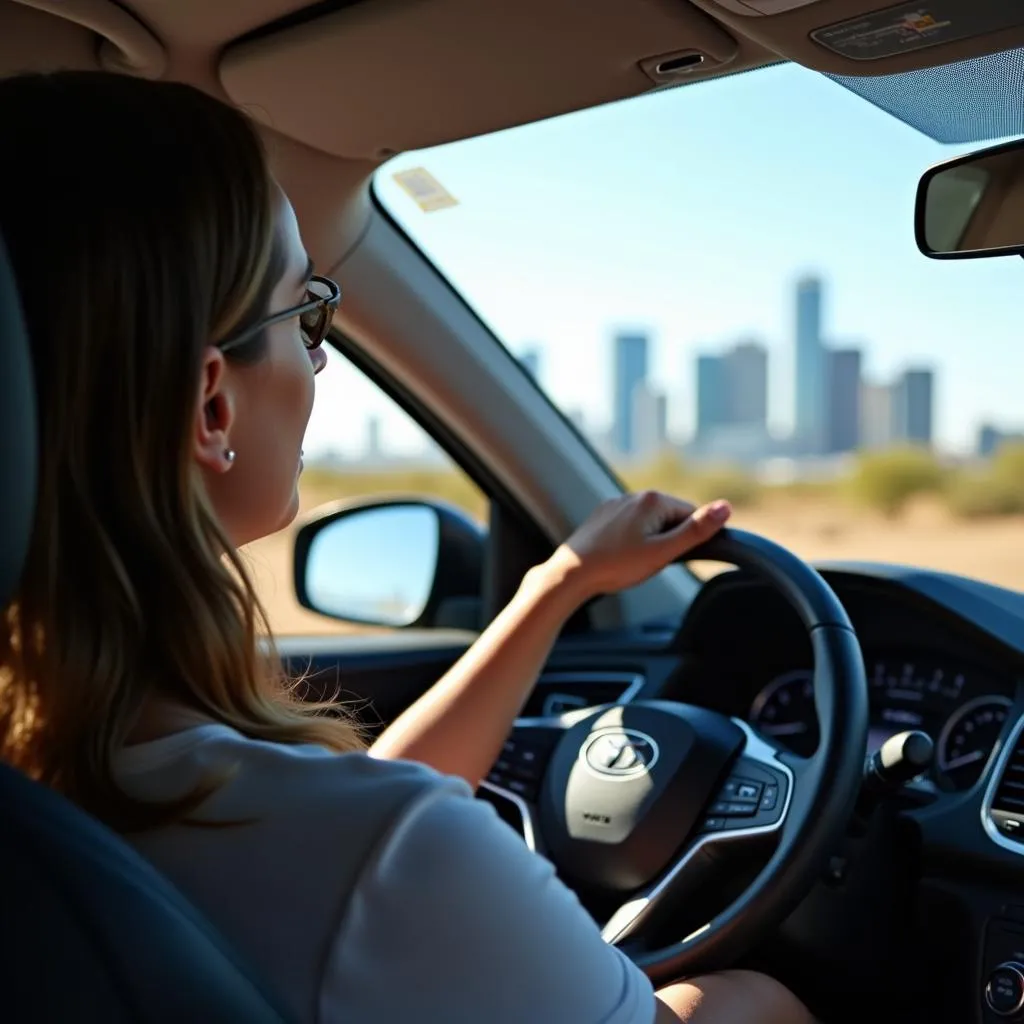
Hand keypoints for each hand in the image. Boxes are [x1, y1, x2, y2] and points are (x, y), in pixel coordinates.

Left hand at [540, 491, 731, 601]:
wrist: (572, 574)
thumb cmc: (617, 566)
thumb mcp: (663, 552)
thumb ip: (696, 531)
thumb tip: (726, 507)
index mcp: (653, 499)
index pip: (691, 516)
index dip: (687, 541)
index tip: (668, 558)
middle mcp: (634, 495)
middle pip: (670, 519)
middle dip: (667, 541)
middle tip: (647, 563)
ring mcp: (616, 504)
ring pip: (649, 524)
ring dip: (649, 542)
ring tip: (630, 562)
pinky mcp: (603, 516)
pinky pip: (629, 526)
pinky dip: (630, 541)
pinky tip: (618, 557)